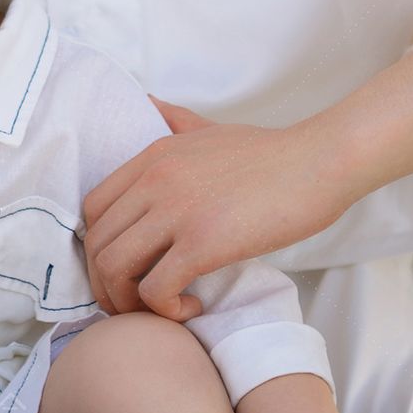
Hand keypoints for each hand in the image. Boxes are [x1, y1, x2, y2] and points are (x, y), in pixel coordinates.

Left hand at [82, 103, 347, 321]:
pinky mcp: (203, 243)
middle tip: (139, 302)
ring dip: (128, 301)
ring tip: (163, 309)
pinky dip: (164, 310)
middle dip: (108, 284)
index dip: (98, 248)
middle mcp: (154, 180)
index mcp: (152, 157)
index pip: (92, 210)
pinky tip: (192, 306)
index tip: (127, 270)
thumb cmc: (271, 152)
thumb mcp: (208, 127)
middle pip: (96, 245)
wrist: (320, 161)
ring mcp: (177, 211)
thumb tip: (147, 103)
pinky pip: (155, 290)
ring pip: (114, 269)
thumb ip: (174, 120)